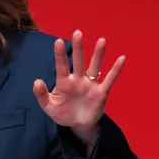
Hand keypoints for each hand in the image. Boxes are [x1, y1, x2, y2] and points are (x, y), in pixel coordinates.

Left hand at [33, 30, 124, 146]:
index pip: (61, 66)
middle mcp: (78, 79)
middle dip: (78, 48)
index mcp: (64, 82)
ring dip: (98, 54)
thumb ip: (41, 95)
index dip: (60, 54)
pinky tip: (122, 58)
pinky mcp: (101, 92)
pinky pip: (109, 80)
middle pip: (78, 61)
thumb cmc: (62, 113)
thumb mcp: (48, 106)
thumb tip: (36, 81)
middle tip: (77, 32)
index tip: (57, 41)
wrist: (77, 125)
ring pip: (94, 67)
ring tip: (101, 40)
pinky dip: (116, 70)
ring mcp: (90, 85)